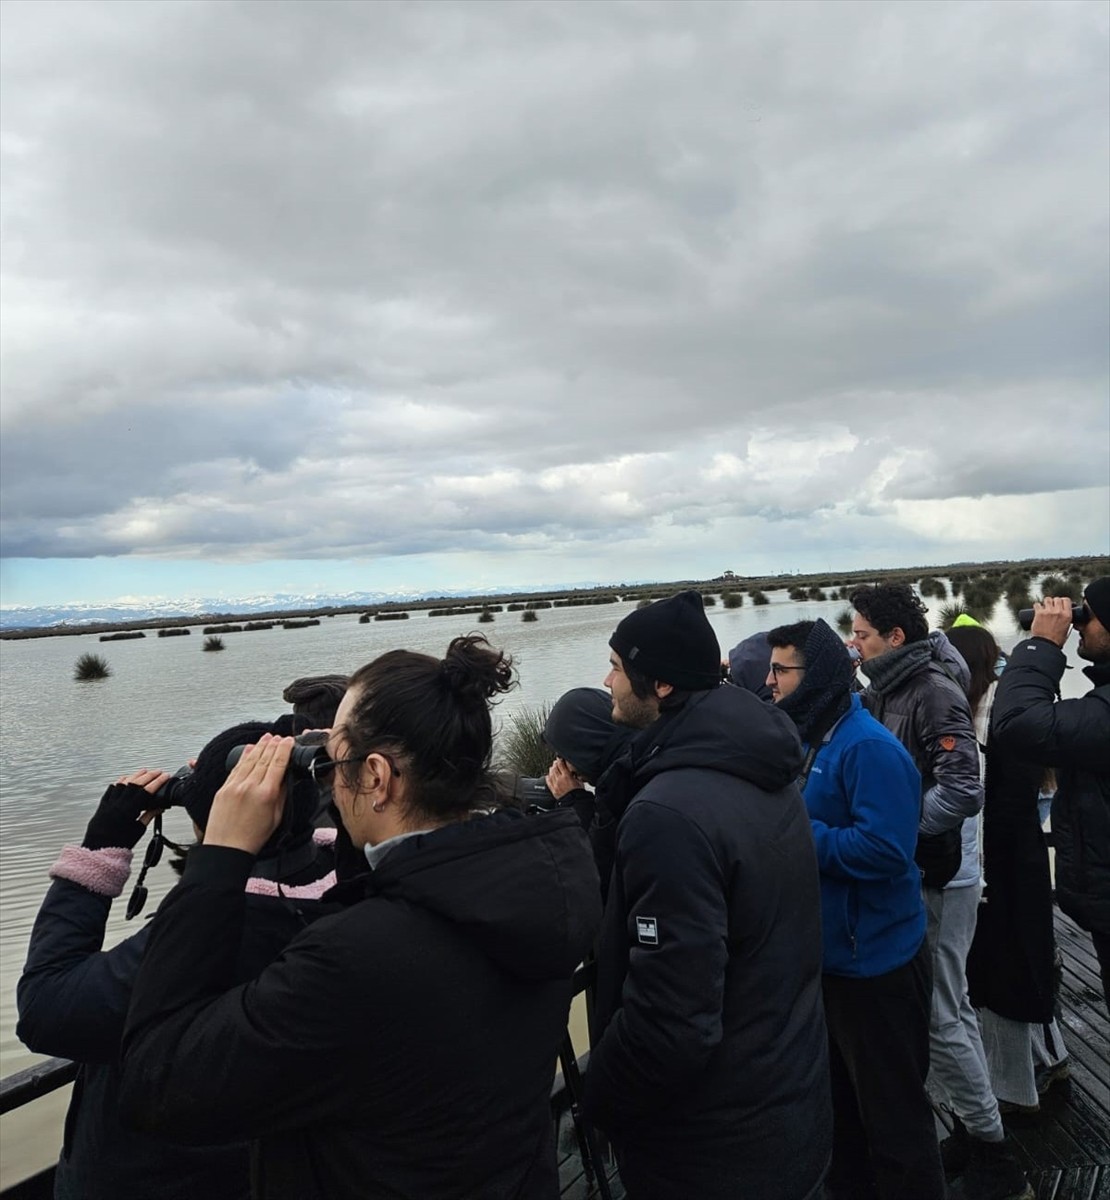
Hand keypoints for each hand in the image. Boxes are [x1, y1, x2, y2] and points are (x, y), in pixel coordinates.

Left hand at [83, 769, 170, 849]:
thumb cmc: (118, 845)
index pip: (146, 791)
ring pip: (122, 784)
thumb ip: (149, 816)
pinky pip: (110, 790)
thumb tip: (159, 808)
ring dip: (134, 776)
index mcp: (128, 811)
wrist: (99, 851)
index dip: (158, 782)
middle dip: (149, 775)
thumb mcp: (138, 831)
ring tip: (143, 771)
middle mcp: (118, 805)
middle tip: (158, 772)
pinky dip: (119, 782)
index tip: (165, 776)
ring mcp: (109, 804)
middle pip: (135, 784)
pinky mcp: (102, 806)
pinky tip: (124, 779)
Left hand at [202, 734, 292, 854]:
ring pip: (250, 760)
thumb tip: (285, 778)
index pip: (278, 764)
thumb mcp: (276, 817)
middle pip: (264, 758)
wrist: (226, 848)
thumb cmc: (252, 837)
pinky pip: (236, 767)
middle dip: (273, 745)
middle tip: (279, 737)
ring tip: (266, 738)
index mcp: (266, 794)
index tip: (289, 741)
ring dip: (259, 746)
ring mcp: (235, 786)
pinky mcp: (224, 789)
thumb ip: (281, 794)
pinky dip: (243, 756)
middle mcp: (250, 787)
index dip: (285, 750)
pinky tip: (249, 749)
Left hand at [545, 757, 584, 800]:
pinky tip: (548, 775)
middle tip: (556, 762)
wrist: (574, 802)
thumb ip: (575, 775)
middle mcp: (559, 779)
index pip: (561, 764)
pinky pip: (548, 782)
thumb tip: (573, 771)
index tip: (560, 758)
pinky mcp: (553, 790)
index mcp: (567, 776)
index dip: (560, 760)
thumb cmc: (578, 793)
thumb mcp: (579, 781)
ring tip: (553, 768)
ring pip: (550, 773)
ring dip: (551, 769)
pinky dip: (548, 777)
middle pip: (554, 768)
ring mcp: (555, 785)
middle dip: (555, 764)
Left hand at [1030, 597, 1074, 647]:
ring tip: (1045, 607)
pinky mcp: (1039, 613)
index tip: (1060, 603)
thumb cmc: (1056, 639)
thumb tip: (1063, 616)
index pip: (1066, 600)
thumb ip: (1066, 620)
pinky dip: (1037, 606)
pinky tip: (1037, 609)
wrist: (1046, 644)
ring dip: (1046, 602)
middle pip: (1057, 599)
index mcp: (1067, 615)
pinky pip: (1037, 604)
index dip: (1062, 601)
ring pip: (1047, 599)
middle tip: (1052, 606)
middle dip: (1054, 602)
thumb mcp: (1067, 628)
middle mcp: (1058, 612)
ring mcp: (1048, 612)